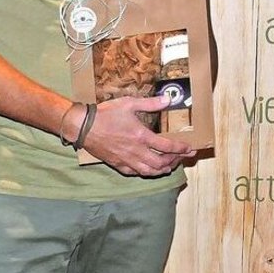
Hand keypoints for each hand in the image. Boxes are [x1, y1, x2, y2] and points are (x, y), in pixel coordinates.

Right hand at [79, 94, 195, 176]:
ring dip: (163, 169)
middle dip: (175, 160)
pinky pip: (136, 173)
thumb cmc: (106, 114)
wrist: (84, 127)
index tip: (190, 148)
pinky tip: (150, 168)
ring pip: (150, 171)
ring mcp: (127, 160)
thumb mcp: (129, 104)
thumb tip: (167, 99)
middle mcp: (136, 151)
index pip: (167, 146)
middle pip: (161, 162)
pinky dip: (147, 172)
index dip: (181, 148)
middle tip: (182, 156)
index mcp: (141, 136)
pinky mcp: (118, 165)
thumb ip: (150, 103)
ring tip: (170, 165)